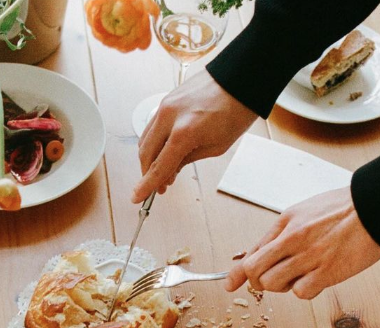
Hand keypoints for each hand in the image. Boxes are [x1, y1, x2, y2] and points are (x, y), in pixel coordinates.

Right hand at [132, 71, 256, 202]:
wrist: (242, 77)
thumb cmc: (236, 111)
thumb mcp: (215, 146)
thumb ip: (187, 160)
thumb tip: (169, 172)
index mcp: (184, 133)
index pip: (158, 167)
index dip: (147, 186)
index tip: (137, 197)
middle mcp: (169, 117)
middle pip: (146, 154)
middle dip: (148, 173)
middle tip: (159, 186)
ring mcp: (165, 105)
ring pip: (145, 139)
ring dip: (150, 158)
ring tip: (165, 169)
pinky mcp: (167, 98)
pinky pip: (153, 126)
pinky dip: (155, 141)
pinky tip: (165, 149)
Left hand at [225, 188, 379, 298]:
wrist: (373, 208)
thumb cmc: (341, 209)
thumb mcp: (300, 213)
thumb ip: (276, 235)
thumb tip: (253, 256)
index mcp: (285, 225)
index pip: (251, 255)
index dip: (238, 274)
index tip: (229, 284)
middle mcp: (293, 240)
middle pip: (256, 273)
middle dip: (258, 280)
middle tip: (272, 277)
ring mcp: (309, 257)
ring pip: (273, 284)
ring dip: (281, 285)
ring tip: (298, 274)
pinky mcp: (327, 272)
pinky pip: (301, 293)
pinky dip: (304, 291)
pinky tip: (314, 278)